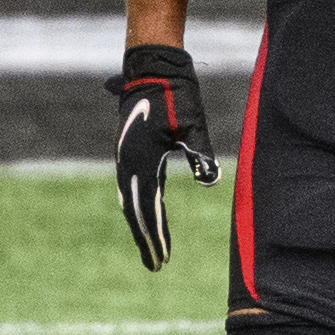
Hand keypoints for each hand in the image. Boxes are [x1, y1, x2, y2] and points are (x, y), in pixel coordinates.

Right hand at [104, 44, 217, 270]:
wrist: (152, 68)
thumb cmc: (177, 94)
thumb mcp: (193, 124)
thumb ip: (200, 153)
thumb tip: (211, 181)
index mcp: (140, 159)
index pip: (149, 207)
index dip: (156, 235)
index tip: (164, 257)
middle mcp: (126, 162)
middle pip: (135, 210)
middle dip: (146, 239)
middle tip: (156, 266)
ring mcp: (124, 158)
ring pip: (130, 201)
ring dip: (140, 226)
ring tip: (150, 250)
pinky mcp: (128, 153)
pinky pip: (132, 188)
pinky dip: (138, 207)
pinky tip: (147, 218)